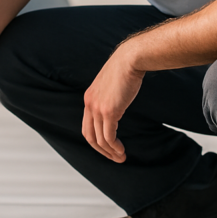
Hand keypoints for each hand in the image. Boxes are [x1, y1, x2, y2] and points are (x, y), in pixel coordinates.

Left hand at [82, 44, 144, 162]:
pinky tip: (121, 150)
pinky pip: (109, 136)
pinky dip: (114, 146)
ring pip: (100, 139)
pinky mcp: (109, 111)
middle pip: (89, 136)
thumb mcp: (111, 85)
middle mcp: (89, 104)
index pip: (87, 126)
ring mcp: (98, 108)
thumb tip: (117, 106)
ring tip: (121, 157)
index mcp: (89, 98)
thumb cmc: (125, 69)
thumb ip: (110, 97)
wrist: (129, 60)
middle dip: (101, 151)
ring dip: (110, 152)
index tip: (108, 147)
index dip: (96, 140)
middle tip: (114, 157)